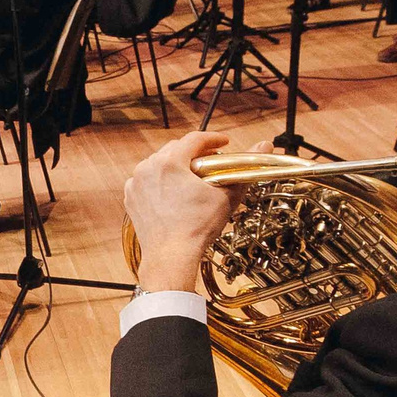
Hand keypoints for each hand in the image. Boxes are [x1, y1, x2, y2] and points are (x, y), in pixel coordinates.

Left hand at [123, 132, 231, 294]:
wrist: (171, 257)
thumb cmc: (195, 229)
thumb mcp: (225, 198)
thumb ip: (244, 170)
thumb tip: (264, 147)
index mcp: (169, 163)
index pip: (195, 139)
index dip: (213, 139)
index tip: (224, 143)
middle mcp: (148, 169)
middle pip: (175, 149)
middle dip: (195, 152)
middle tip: (212, 160)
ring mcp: (137, 183)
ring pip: (159, 163)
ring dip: (177, 165)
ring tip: (194, 175)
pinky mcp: (132, 198)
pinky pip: (147, 180)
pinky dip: (160, 181)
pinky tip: (174, 190)